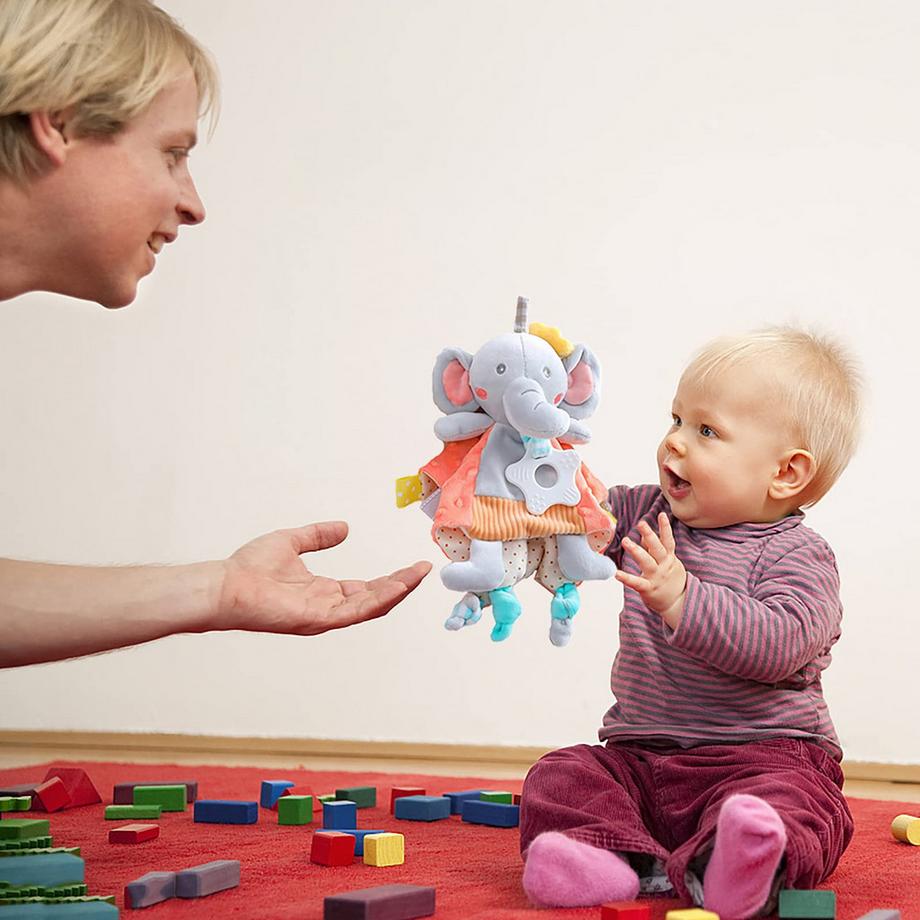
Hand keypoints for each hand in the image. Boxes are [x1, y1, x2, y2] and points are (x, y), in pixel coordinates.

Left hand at [216, 521, 430, 635]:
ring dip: (396, 591)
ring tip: (418, 574)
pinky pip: (356, 611)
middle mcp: (327, 607)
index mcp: (322, 592)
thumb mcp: (291, 541)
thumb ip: (318, 536)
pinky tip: (396, 585)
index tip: (411, 567)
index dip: (390, 579)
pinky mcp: (318, 618)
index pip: (365, 589)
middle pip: (374, 599)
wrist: (225, 584)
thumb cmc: (249, 567)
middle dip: (401, 585)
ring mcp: (324, 616)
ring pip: (371, 606)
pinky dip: (379, 598)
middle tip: (424, 569)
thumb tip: (344, 528)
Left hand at [615, 512, 686, 629]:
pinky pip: (636, 582)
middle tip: (641, 523)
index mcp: (669, 558)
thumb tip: (644, 533)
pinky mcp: (648, 589)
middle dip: (650, 535)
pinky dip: (626, 578)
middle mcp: (663, 566)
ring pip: (646, 561)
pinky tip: (616, 573)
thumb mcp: (667, 562)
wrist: (678, 604)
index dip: (665, 527)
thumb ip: (654, 548)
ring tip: (625, 541)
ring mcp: (656, 577)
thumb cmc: (670, 579)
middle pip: (657, 548)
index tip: (661, 514)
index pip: (668, 540)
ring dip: (636, 551)